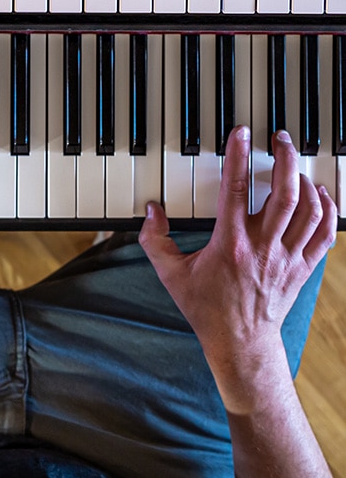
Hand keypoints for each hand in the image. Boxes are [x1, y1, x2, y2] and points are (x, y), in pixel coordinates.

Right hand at [139, 126, 336, 410]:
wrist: (241, 343)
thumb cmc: (208, 310)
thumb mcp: (171, 275)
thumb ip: (155, 241)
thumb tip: (151, 212)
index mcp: (230, 244)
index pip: (235, 189)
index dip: (238, 155)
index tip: (242, 133)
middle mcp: (263, 247)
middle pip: (284, 193)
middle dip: (285, 159)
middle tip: (280, 139)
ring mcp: (287, 257)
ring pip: (308, 209)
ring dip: (305, 181)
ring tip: (295, 164)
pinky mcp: (302, 267)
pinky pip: (324, 233)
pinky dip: (326, 209)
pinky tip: (319, 194)